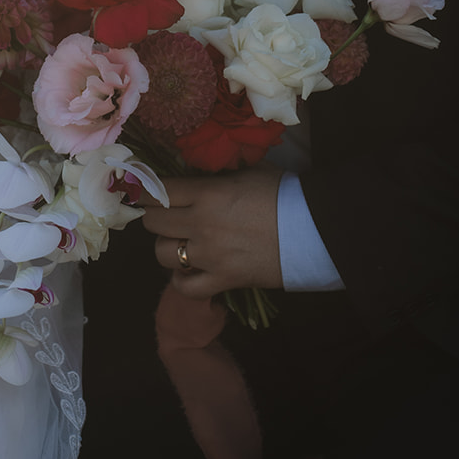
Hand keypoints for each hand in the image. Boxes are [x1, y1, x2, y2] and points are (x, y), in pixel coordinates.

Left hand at [142, 169, 282, 296]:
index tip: (145, 190)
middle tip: (167, 214)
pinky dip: (182, 280)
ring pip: (163, 254)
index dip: (146, 189)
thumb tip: (192, 174)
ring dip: (168, 247)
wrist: (314, 229)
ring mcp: (210, 256)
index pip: (158, 190)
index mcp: (207, 193)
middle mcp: (201, 224)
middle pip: (153, 222)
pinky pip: (185, 287)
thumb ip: (216, 175)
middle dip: (155, 216)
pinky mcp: (223, 280)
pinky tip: (190, 270)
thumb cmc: (283, 193)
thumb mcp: (247, 171)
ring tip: (181, 241)